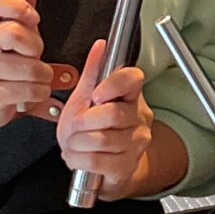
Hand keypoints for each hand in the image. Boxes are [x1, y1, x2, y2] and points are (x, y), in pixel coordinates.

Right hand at [0, 0, 50, 128]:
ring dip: (42, 74)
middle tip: (34, 55)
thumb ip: (20, 3)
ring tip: (36, 76)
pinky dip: (39, 92)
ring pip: (27, 66)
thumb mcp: (10, 29)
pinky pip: (27, 89)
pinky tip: (32, 90)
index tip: (32, 17)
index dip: (17, 5)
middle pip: (14, 33)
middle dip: (36, 46)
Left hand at [55, 40, 153, 195]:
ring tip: (74, 144)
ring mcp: (136, 143)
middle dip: (82, 122)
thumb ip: (92, 72)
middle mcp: (139, 117)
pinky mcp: (127, 166)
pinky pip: (98, 161)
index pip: (132, 79)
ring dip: (77, 144)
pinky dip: (79, 160)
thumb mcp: (85, 98)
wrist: (98, 167)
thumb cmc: (91, 130)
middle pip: (112, 114)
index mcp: (131, 95)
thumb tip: (100, 45)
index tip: (96, 95)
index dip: (112, 85)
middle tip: (75, 127)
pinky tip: (77, 157)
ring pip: (102, 140)